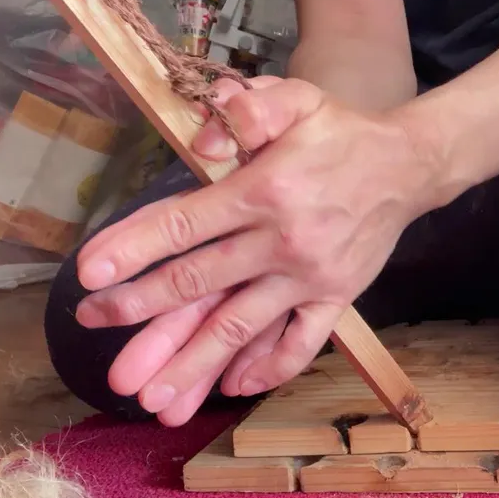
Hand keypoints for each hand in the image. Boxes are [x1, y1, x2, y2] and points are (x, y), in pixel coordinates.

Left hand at [73, 76, 438, 425]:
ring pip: (242, 327)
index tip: (89, 273)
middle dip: (140, 309)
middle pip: (200, 282)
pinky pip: (301, 342)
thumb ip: (249, 109)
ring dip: (193, 363)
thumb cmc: (341, 132)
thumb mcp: (298, 99)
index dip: (133, 247)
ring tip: (152, 398)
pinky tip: (232, 386)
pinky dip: (268, 368)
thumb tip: (202, 142)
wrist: (409, 166)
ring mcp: (311, 277)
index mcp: (266, 190)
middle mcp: (284, 240)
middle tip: (94, 327)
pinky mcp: (337, 298)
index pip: (186, 223)